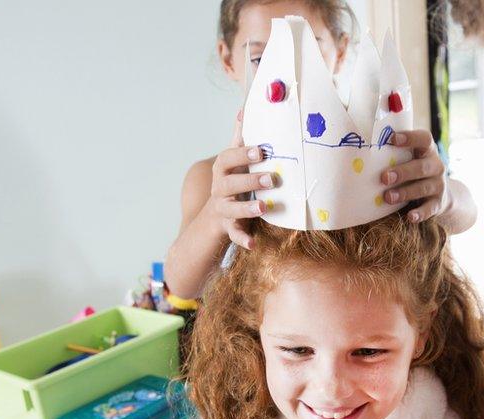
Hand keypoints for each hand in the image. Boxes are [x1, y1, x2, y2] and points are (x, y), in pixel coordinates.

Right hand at [209, 111, 273, 249]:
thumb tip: (244, 108)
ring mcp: (222, 210)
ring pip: (230, 209)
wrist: (211, 220)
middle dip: (249, 180)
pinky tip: (253, 244)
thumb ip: (239, 140)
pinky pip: (233, 235)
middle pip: (228, 183)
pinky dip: (242, 239)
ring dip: (247, 208)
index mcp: (222, 171)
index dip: (242, 154)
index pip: (227, 159)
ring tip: (265, 208)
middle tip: (272, 178)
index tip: (261, 150)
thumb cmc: (231, 184)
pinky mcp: (227, 229)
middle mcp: (219, 190)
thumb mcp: (233, 163)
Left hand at [381, 130, 450, 222]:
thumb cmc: (414, 172)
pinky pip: (430, 208)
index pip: (424, 139)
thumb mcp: (409, 160)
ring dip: (405, 192)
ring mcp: (439, 185)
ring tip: (388, 197)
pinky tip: (410, 217)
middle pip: (422, 167)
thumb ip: (393, 154)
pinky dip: (420, 213)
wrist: (440, 195)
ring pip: (423, 188)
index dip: (410, 138)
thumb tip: (359, 153)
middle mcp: (436, 166)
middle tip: (384, 177)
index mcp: (427, 151)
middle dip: (403, 172)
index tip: (392, 139)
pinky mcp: (438, 203)